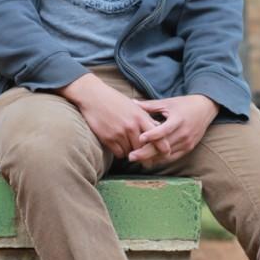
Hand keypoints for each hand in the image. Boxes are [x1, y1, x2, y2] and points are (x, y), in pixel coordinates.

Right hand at [57, 74, 171, 160]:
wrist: (93, 96)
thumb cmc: (115, 100)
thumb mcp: (134, 107)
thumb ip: (146, 119)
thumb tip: (159, 130)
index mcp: (141, 117)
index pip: (158, 138)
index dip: (164, 149)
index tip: (166, 154)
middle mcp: (132, 127)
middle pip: (144, 149)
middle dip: (148, 158)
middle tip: (149, 163)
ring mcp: (119, 133)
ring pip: (131, 153)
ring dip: (132, 153)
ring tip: (131, 151)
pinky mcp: (108, 139)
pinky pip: (119, 153)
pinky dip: (121, 153)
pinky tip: (120, 147)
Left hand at [128, 94, 218, 168]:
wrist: (205, 109)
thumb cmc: (183, 104)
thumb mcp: (167, 103)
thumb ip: (149, 105)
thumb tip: (132, 102)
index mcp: (178, 120)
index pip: (165, 130)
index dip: (152, 135)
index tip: (140, 138)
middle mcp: (184, 133)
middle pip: (164, 147)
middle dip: (146, 153)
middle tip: (131, 156)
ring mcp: (187, 142)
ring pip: (167, 155)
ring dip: (151, 158)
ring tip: (137, 158)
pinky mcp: (188, 148)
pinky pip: (173, 157)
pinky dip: (160, 159)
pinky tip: (149, 159)